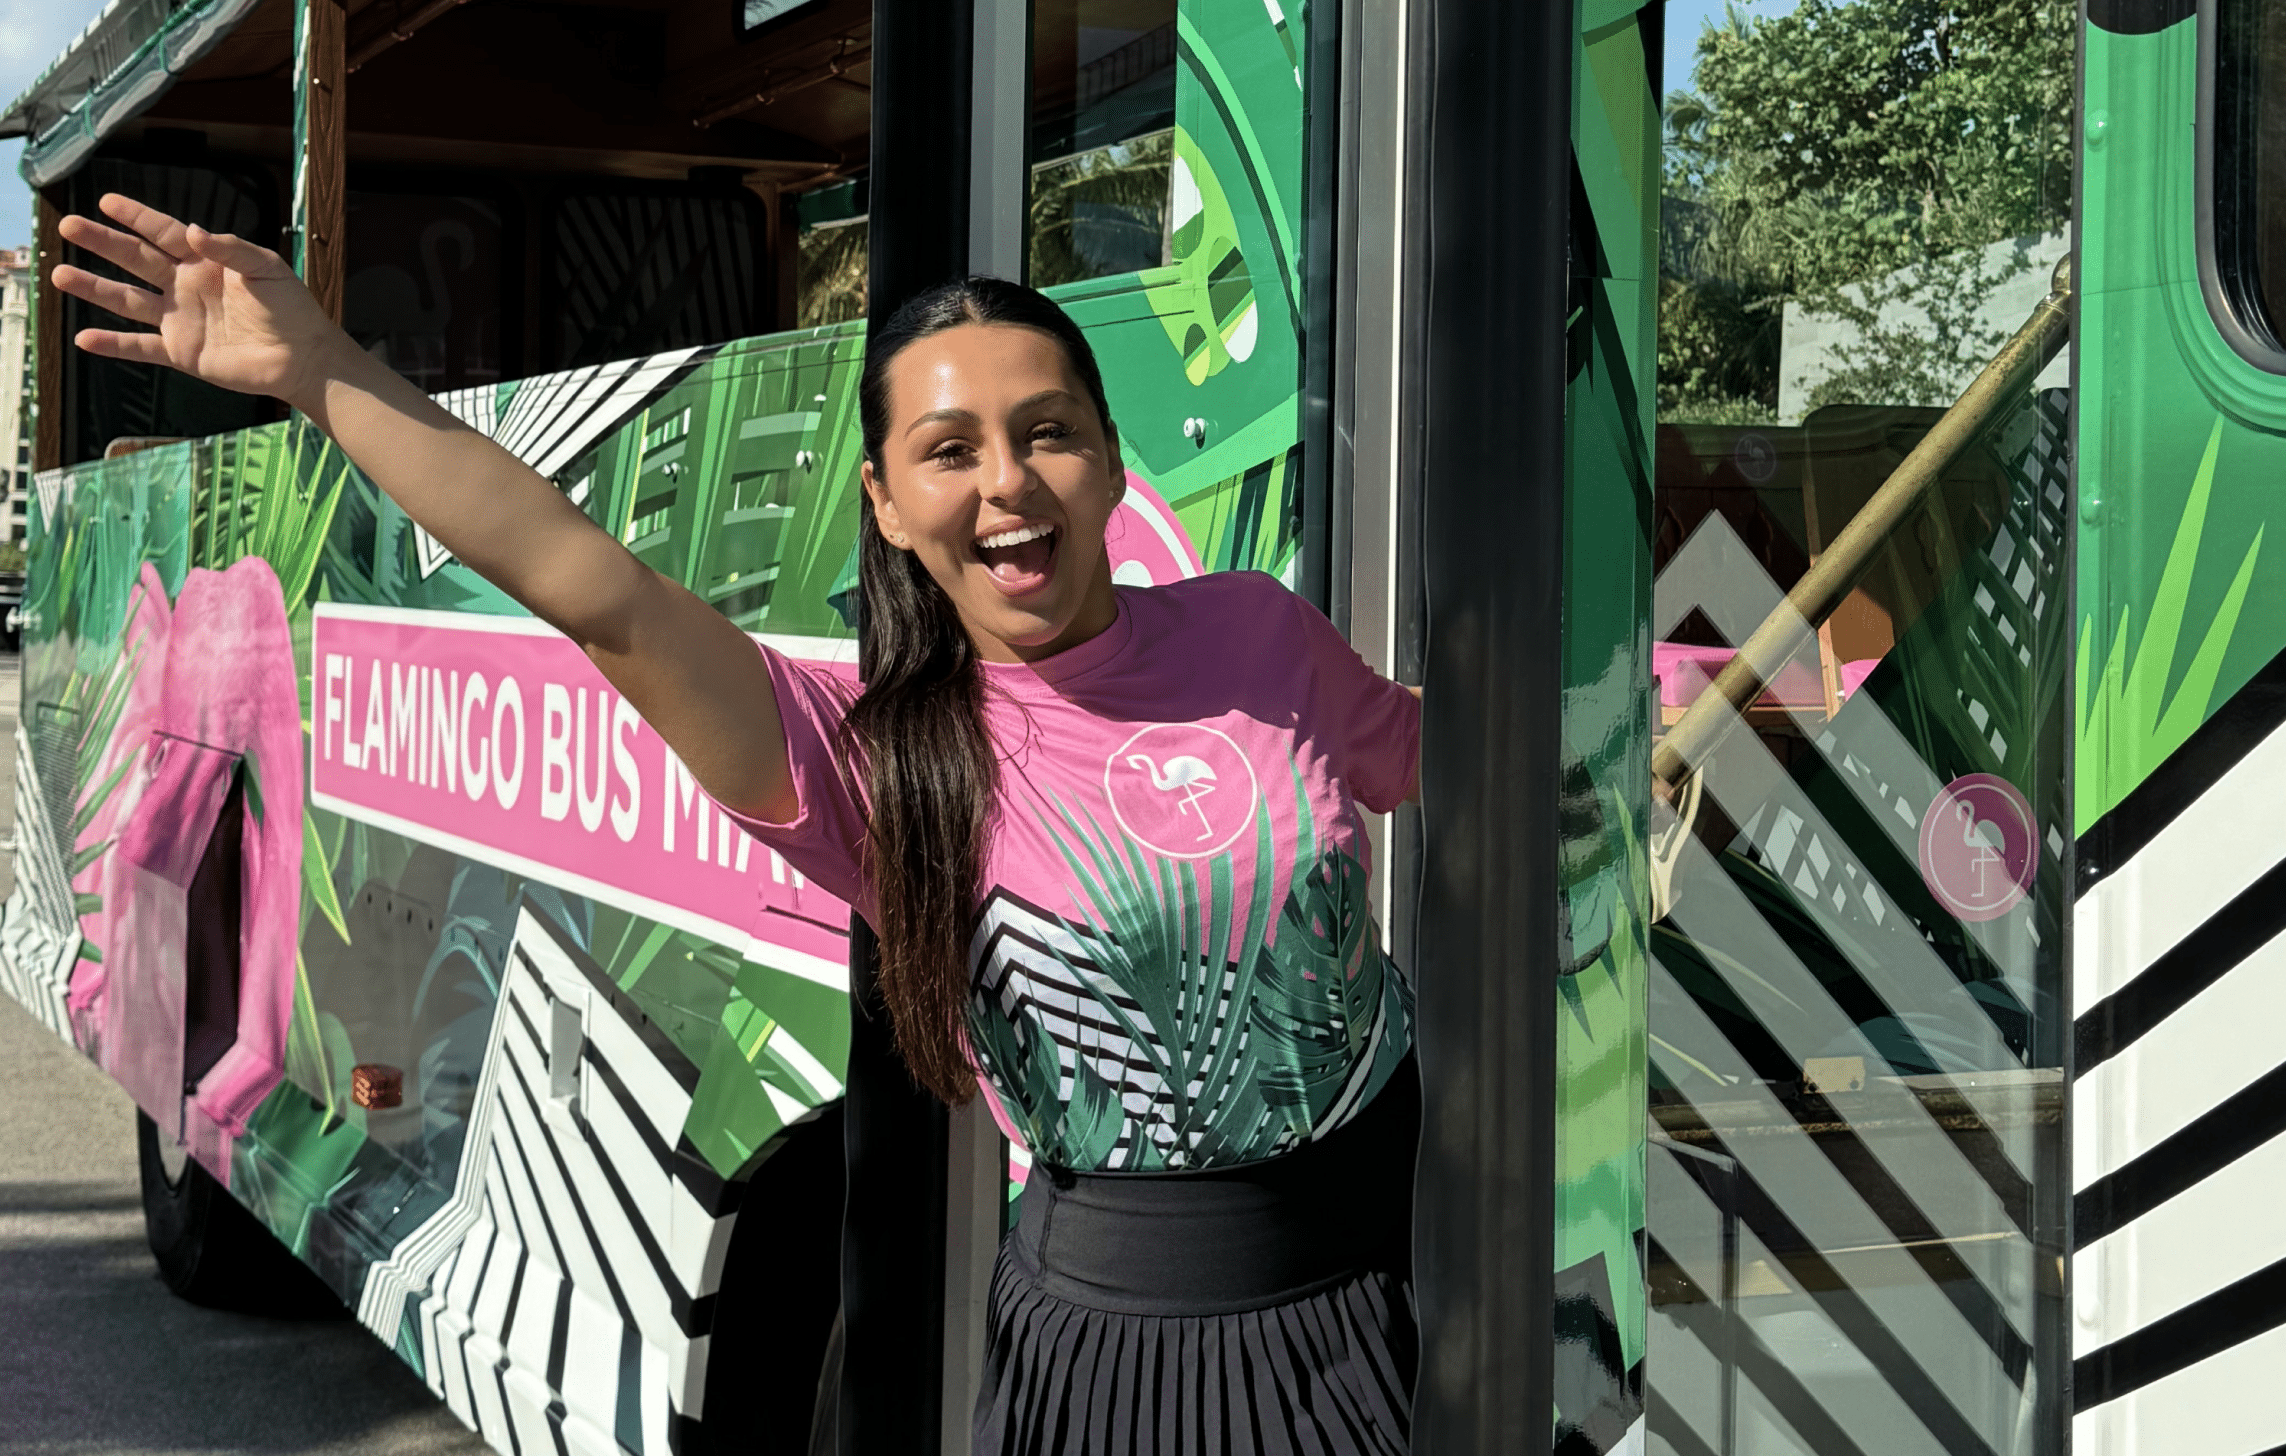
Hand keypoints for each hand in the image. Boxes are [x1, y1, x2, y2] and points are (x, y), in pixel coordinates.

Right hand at [52, 193, 351, 409]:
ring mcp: (182, 319)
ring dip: (95, 288)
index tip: (106, 201)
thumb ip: (231, 249)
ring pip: (129, 300)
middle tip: (68, 226)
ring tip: (60, 275)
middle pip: (136, 260)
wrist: (304, 358)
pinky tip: (84, 338)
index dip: (137, 217)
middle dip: (103, 243)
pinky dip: (113, 344)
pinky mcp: (182, 352)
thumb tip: (194, 232)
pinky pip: (140, 348)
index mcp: (207, 262)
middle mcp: (187, 287)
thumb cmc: (292, 309)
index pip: (164, 233)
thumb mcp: (266, 269)